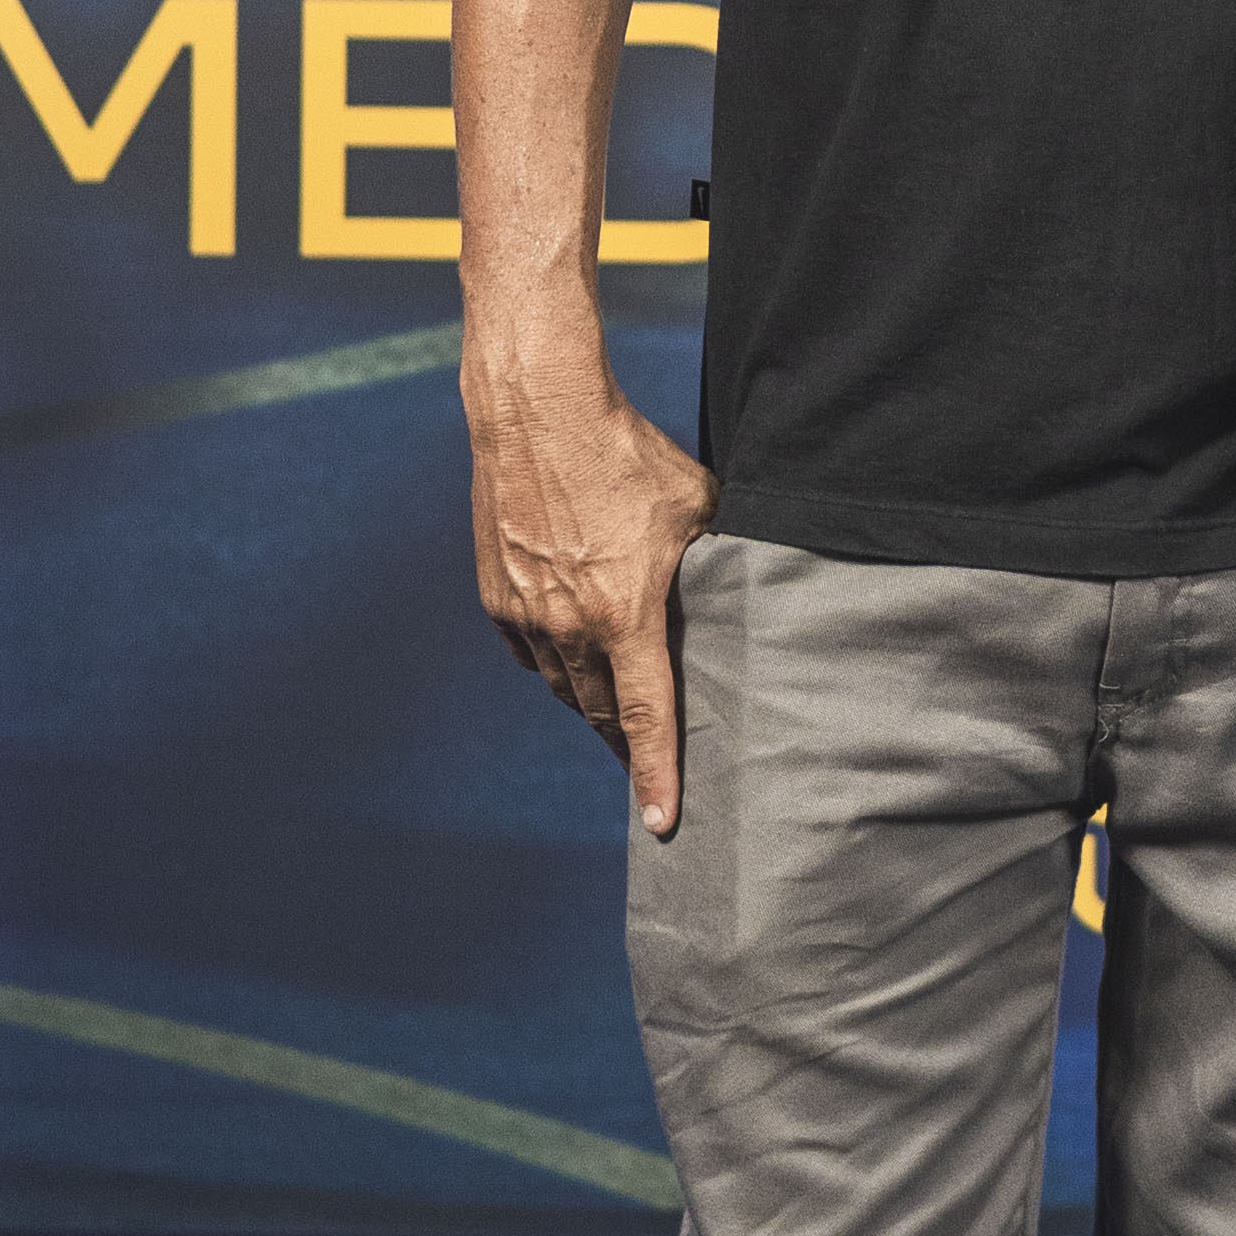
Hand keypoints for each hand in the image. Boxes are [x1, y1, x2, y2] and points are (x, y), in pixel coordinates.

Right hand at [466, 368, 718, 839]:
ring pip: (565, 688)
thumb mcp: (697, 507)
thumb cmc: (627, 453)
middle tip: (653, 765)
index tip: (662, 823)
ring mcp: (526, 614)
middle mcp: (570, 627)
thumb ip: (713, 563)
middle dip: (630, 744)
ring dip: (595, 705)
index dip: (657, 775)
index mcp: (625, 614)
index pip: (648, 716)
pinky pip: (529, 655)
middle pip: (605, 712)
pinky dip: (556, 666)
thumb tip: (738, 588)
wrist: (537, 411)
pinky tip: (576, 658)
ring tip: (621, 712)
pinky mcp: (497, 595)